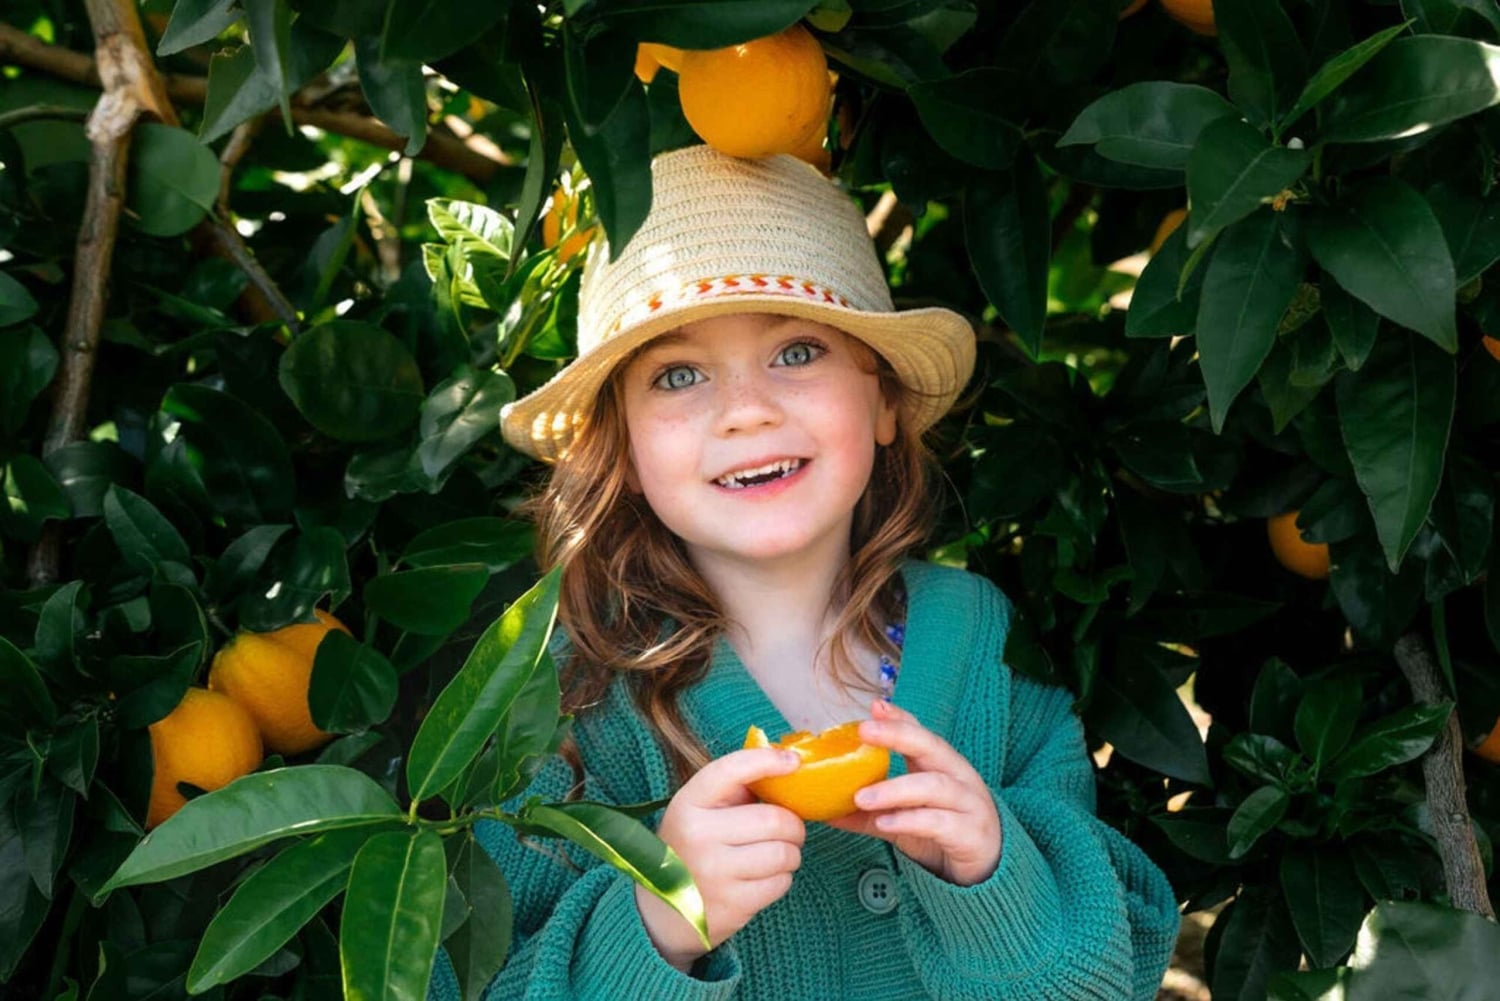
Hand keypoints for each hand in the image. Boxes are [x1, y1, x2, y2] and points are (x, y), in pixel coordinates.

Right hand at [635, 747, 805, 970]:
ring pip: (783, 854)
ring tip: (778, 854)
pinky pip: (780, 883)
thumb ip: (734, 790)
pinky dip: (781, 878)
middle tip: (792, 830)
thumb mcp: (697, 812)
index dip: (767, 761)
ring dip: (791, 854)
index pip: (731, 770)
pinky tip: (765, 877)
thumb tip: (786, 766)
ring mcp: (714, 873)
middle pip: (773, 820)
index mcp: (688, 804)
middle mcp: (698, 835)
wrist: (661, 910)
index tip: (793, 761)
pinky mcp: (731, 905)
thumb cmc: (690, 849)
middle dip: (793, 825)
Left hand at [825, 699, 1000, 886]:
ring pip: (934, 786)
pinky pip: (939, 822)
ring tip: (861, 797)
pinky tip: (885, 823)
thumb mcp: (904, 818)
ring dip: (895, 789)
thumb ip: (870, 812)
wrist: (988, 869)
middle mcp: (958, 778)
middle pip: (931, 747)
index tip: (874, 706)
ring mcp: (968, 804)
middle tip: (864, 731)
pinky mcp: (970, 834)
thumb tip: (826, 810)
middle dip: (898, 735)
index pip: (921, 734)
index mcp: (941, 767)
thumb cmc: (943, 833)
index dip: (900, 718)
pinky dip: (910, 820)